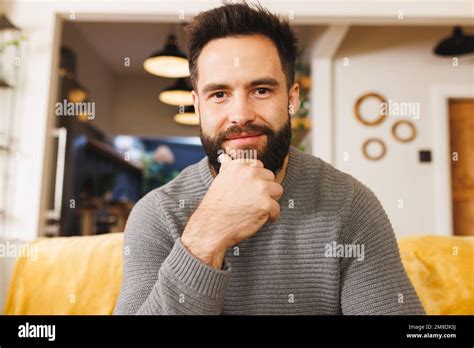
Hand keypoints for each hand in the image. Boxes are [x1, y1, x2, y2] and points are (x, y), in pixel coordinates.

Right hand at [181, 154, 282, 268]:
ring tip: (259, 209)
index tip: (249, 189)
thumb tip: (226, 156)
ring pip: (277, 190)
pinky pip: (277, 209)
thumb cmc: (216, 206)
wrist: (212, 226)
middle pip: (270, 177)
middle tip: (253, 201)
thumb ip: (228, 167)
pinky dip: (271, 216)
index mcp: (239, 165)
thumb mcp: (220, 180)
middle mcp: (250, 173)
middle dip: (265, 189)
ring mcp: (259, 188)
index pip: (258, 166)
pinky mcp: (266, 204)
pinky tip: (263, 219)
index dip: (256, 179)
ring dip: (271, 200)